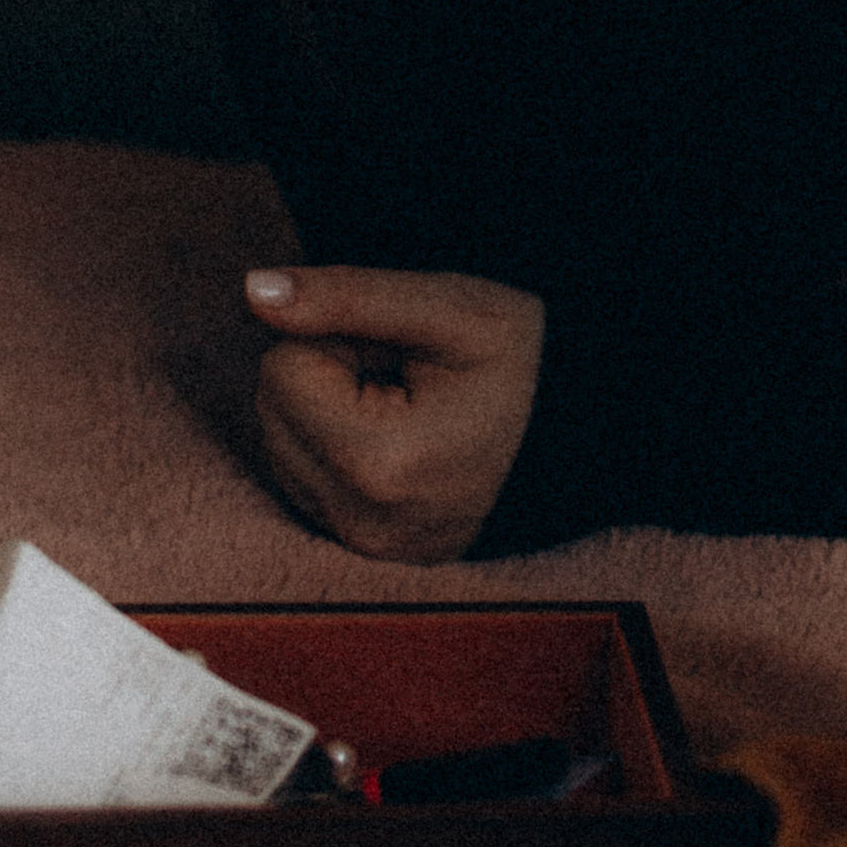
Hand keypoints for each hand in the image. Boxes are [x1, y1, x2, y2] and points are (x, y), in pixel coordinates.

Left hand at [242, 267, 543, 561]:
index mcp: (379, 463)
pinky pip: (303, 483)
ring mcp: (364, 549)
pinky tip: (398, 442)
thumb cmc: (525, 362)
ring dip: (327, 413)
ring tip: (409, 409)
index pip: (281, 366)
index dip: (336, 337)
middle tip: (406, 377)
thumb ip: (344, 296)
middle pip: (272, 410)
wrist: (593, 435)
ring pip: (281, 446)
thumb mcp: (447, 309)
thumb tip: (254, 289)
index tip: (401, 350)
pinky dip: (334, 452)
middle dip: (326, 376)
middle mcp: (361, 523)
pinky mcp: (366, 557)